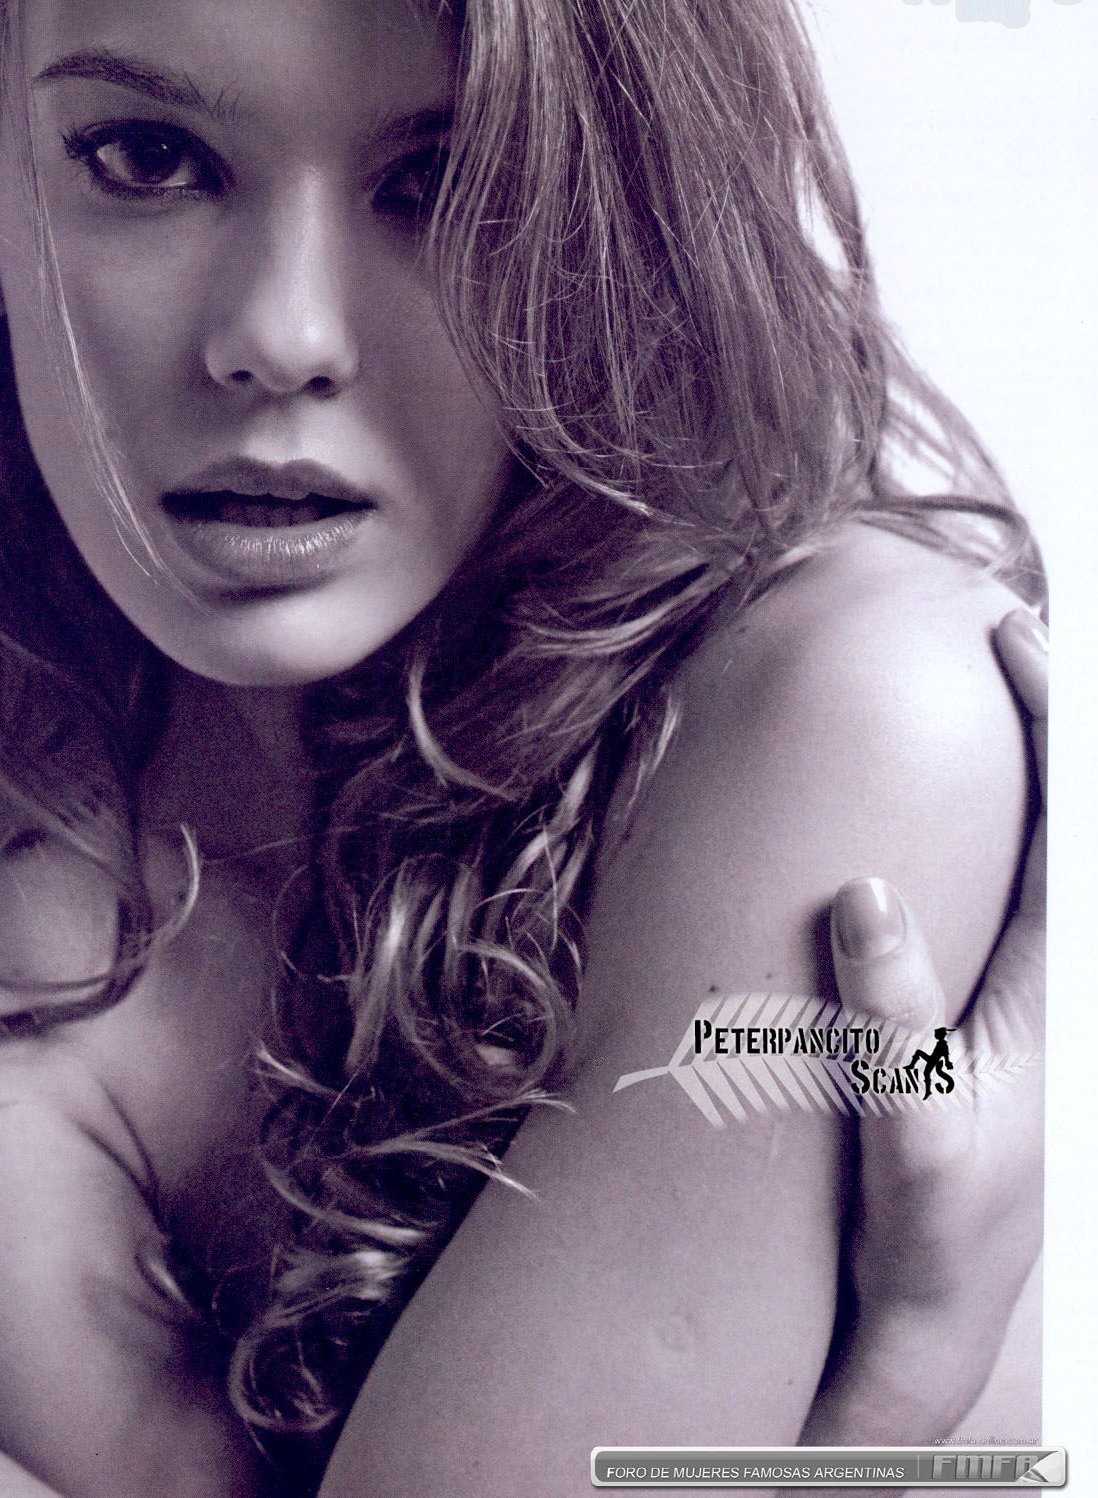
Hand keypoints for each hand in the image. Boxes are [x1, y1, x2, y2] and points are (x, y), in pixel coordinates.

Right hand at [802, 607, 1045, 1446]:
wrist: (930, 1307)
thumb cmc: (930, 1227)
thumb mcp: (914, 1128)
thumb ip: (892, 1016)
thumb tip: (860, 889)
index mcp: (1061, 983)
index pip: (1072, 818)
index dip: (1052, 718)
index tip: (1009, 635)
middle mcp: (1056, 972)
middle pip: (1065, 813)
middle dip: (1044, 715)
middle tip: (994, 626)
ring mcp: (1024, 987)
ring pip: (1036, 843)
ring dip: (1017, 760)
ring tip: (972, 689)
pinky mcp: (985, 1006)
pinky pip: (998, 885)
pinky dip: (980, 822)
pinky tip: (924, 808)